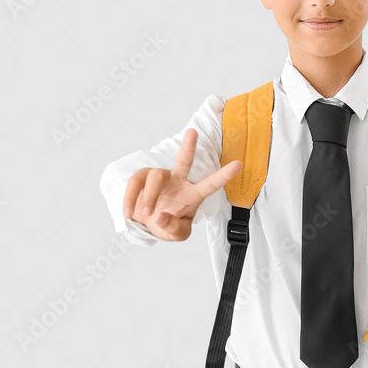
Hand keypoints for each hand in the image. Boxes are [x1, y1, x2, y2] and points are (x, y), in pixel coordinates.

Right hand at [123, 128, 241, 241]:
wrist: (145, 225)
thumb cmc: (167, 225)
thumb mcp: (177, 234)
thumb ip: (175, 229)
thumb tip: (162, 216)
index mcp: (193, 194)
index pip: (210, 184)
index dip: (224, 175)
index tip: (238, 164)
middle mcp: (178, 182)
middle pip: (184, 161)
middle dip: (188, 146)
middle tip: (193, 132)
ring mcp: (160, 178)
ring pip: (155, 177)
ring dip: (149, 197)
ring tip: (146, 213)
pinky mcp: (142, 179)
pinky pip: (135, 183)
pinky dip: (130, 199)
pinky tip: (129, 213)